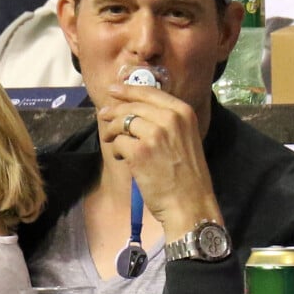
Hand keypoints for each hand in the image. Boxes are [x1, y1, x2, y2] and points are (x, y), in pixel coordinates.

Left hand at [98, 83, 222, 240]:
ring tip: (113, 141)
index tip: (114, 90)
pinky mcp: (139, 151)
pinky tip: (125, 159)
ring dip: (113, 132)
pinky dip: (118, 151)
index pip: (149, 92)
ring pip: (122, 122)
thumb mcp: (185, 138)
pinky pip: (119, 142)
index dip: (128, 90)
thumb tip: (136, 110)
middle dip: (114, 111)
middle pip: (132, 106)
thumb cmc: (187, 176)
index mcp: (183, 112)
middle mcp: (169, 118)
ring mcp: (154, 134)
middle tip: (103, 116)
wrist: (190, 203)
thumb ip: (166, 121)